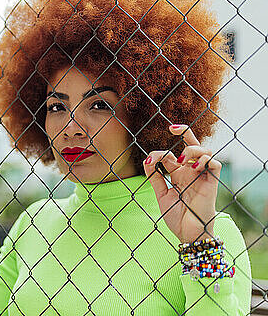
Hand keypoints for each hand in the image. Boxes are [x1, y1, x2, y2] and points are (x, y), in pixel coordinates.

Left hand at [142, 124, 221, 243]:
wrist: (188, 234)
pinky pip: (215, 164)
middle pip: (192, 145)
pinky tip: (194, 166)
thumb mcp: (161, 195)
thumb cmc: (176, 216)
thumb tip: (147, 161)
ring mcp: (201, 176)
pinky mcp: (212, 183)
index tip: (149, 161)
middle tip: (172, 128)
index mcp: (177, 174)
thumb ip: (155, 178)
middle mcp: (190, 172)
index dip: (158, 153)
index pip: (170, 155)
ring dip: (192, 149)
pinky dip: (206, 160)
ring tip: (181, 159)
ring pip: (205, 151)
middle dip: (185, 132)